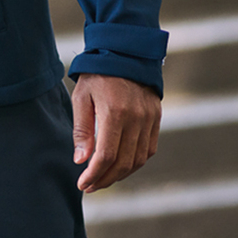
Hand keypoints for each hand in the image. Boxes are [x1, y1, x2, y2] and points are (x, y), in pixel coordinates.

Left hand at [71, 74, 160, 192]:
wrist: (124, 52)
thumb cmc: (97, 73)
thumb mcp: (82, 96)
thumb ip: (82, 130)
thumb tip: (81, 160)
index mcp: (115, 112)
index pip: (107, 155)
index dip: (94, 174)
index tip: (83, 184)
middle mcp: (136, 118)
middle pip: (123, 163)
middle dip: (105, 179)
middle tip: (91, 186)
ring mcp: (149, 119)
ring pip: (138, 160)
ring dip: (120, 174)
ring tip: (103, 178)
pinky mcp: (156, 118)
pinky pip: (149, 150)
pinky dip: (135, 162)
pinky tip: (120, 164)